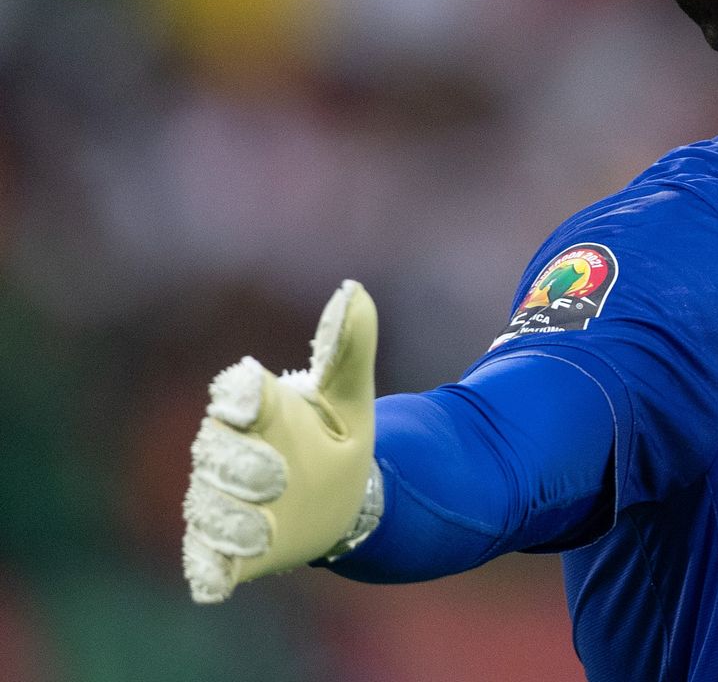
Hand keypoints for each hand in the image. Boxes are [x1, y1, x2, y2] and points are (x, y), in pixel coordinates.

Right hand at [182, 280, 380, 603]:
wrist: (340, 500)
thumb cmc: (337, 436)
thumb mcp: (351, 396)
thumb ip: (348, 346)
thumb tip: (354, 290)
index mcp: (254, 409)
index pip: (235, 395)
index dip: (241, 396)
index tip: (252, 393)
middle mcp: (224, 455)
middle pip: (216, 455)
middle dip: (242, 465)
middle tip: (276, 474)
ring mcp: (219, 503)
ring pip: (209, 509)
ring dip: (231, 518)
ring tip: (260, 524)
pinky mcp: (223, 550)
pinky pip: (206, 563)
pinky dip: (208, 572)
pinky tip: (212, 584)